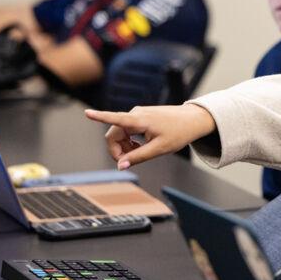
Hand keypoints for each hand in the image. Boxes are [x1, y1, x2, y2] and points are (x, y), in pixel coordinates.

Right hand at [84, 104, 215, 168]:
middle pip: (114, 133)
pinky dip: (129, 140)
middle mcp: (135, 113)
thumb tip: (120, 166)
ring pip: (120, 132)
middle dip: (116, 149)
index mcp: (140, 120)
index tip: (87, 113)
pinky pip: (127, 129)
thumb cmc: (179, 133)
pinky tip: (140, 146)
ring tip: (139, 153)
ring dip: (124, 146)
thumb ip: (139, 157)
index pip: (115, 119)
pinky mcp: (140, 116)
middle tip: (128, 162)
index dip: (100, 117)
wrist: (193, 120)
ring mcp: (137, 113)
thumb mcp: (159, 149)